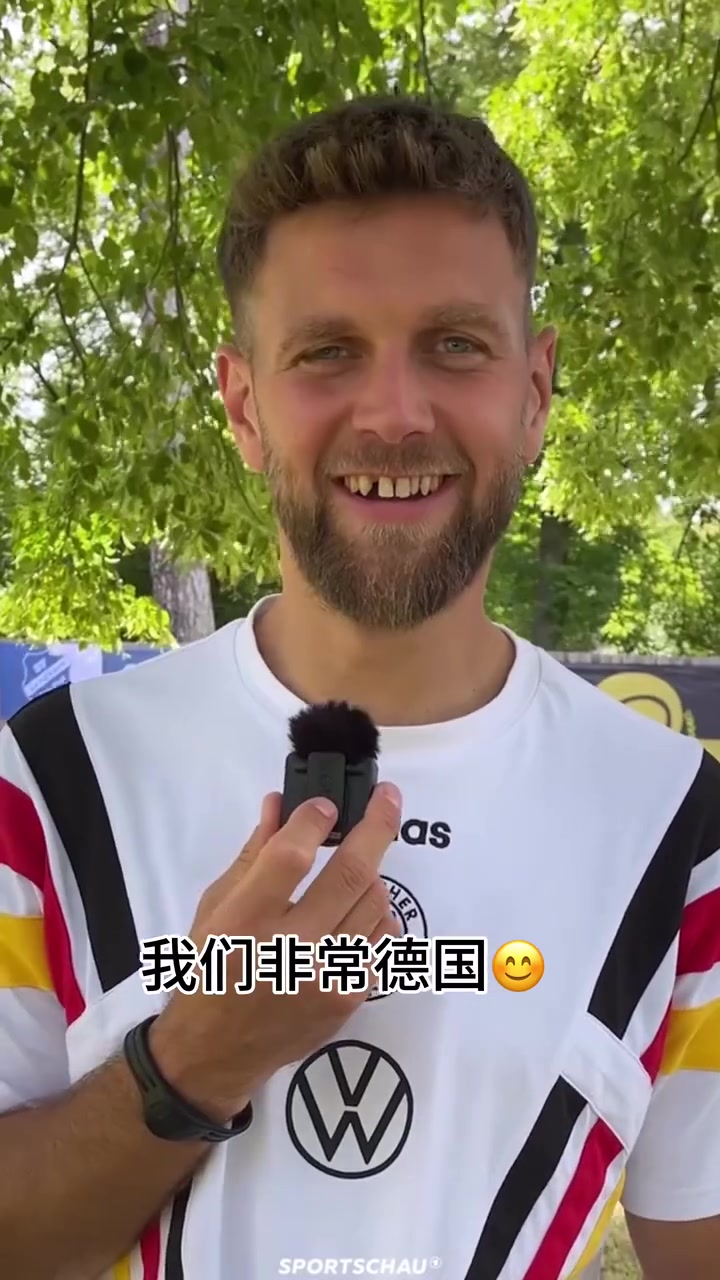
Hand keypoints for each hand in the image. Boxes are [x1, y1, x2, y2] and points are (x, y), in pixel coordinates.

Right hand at [150, 782, 402, 1119]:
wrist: (216, 1052)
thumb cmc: (210, 969)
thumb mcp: (215, 906)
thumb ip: (253, 855)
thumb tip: (281, 804)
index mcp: (245, 921)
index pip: (291, 858)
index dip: (314, 822)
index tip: (327, 805)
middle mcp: (291, 949)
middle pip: (351, 875)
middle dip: (378, 827)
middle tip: (390, 798)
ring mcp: (328, 977)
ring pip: (376, 904)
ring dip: (373, 876)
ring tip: (358, 869)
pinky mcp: (350, 998)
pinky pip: (381, 941)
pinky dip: (374, 918)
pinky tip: (355, 914)